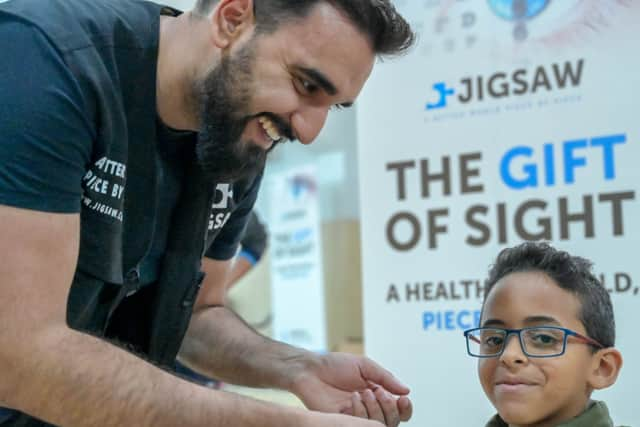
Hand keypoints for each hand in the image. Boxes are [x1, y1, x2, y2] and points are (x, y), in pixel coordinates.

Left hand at [289, 352, 411, 425]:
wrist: (311, 370)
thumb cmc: (335, 365)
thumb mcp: (365, 366)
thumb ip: (385, 377)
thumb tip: (406, 390)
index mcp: (377, 394)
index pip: (398, 409)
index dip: (405, 408)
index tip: (403, 399)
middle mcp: (369, 408)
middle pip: (393, 421)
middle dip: (390, 408)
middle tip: (378, 392)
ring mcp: (356, 417)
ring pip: (378, 425)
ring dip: (375, 410)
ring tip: (362, 393)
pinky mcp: (342, 422)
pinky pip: (359, 425)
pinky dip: (360, 413)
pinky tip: (352, 399)